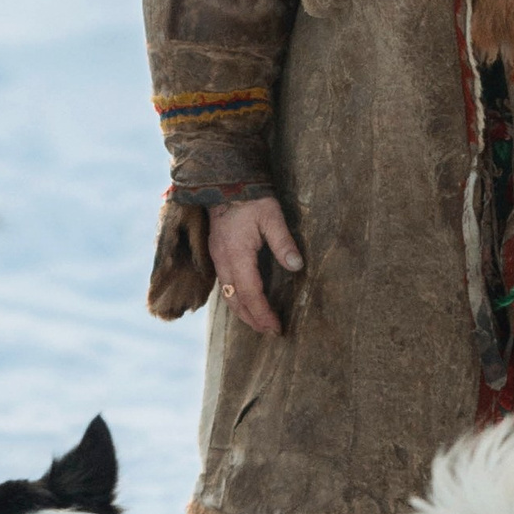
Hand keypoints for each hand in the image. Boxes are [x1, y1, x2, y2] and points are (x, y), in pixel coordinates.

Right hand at [208, 195, 302, 336]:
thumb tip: (297, 266)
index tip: (276, 327)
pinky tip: (245, 301)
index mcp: (236, 254)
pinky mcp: (216, 254)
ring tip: (259, 322)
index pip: (251, 293)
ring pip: (227, 295)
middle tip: (270, 331)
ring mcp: (217, 258)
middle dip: (252, 319)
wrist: (224, 182)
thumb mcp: (272, 216)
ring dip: (242, 312)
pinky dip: (235, 298)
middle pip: (235, 300)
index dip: (263, 313)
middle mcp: (223, 261)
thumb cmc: (250, 198)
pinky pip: (223, 285)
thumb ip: (283, 242)